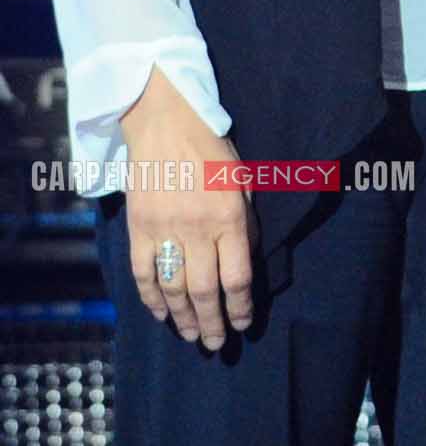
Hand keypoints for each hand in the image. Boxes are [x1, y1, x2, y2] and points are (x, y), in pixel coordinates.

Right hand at [119, 64, 257, 349]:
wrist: (164, 122)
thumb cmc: (210, 146)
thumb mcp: (244, 178)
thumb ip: (246, 220)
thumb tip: (246, 257)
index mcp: (229, 216)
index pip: (237, 277)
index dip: (241, 307)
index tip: (243, 322)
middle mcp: (198, 229)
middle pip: (205, 292)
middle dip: (212, 324)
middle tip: (215, 344)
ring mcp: (165, 231)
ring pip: (174, 290)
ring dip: (183, 319)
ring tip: (191, 335)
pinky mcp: (138, 230)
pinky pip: (144, 275)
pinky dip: (151, 300)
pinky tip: (161, 313)